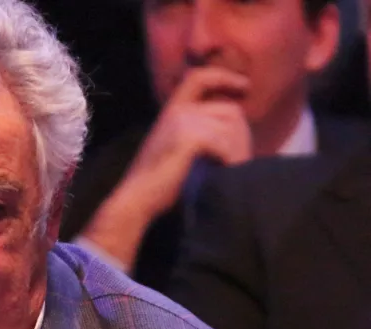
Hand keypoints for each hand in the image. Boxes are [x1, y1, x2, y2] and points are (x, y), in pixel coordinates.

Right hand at [78, 67, 250, 268]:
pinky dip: (228, 160)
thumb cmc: (159, 182)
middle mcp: (177, 111)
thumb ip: (197, 130)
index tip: (245, 86)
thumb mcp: (176, 147)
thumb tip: (234, 124)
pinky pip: (224, 144)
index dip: (224, 77)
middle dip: (242, 135)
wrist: (137, 198)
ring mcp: (182, 122)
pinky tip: (221, 173)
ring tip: (232, 169)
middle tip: (241, 159)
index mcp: (172, 111)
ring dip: (237, 151)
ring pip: (230, 128)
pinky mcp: (188, 137)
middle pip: (229, 110)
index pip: (199, 78)